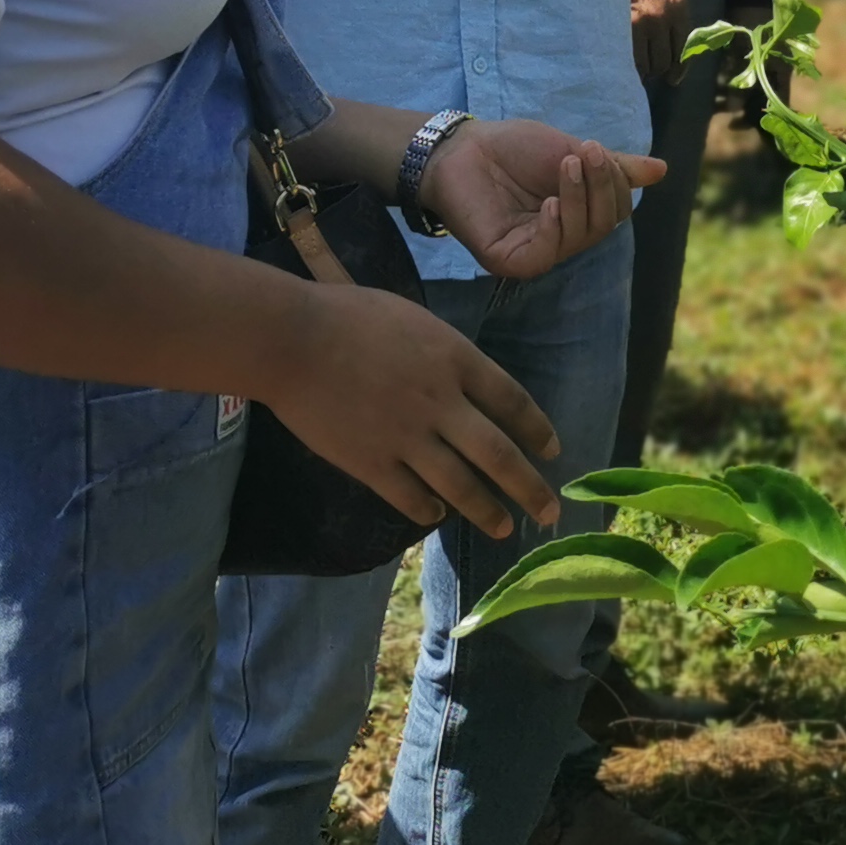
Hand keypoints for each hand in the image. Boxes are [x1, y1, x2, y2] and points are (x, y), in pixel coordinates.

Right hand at [258, 281, 565, 538]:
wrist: (293, 340)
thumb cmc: (349, 315)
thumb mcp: (415, 320)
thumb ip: (446, 354)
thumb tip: (469, 382)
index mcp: (455, 359)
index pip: (513, 402)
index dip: (537, 431)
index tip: (552, 452)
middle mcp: (441, 403)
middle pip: (499, 455)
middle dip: (530, 489)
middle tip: (550, 513)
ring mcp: (407, 437)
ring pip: (460, 487)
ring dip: (487, 512)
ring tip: (504, 529)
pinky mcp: (371, 463)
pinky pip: (411, 498)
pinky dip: (429, 511)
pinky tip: (436, 516)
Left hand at [420, 119, 664, 280]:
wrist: (463, 147)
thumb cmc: (513, 148)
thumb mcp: (570, 150)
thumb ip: (613, 166)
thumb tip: (663, 170)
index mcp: (579, 213)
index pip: (616, 209)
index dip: (614, 182)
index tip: (595, 149)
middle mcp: (562, 237)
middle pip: (604, 225)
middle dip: (601, 186)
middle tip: (585, 152)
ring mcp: (537, 251)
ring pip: (579, 237)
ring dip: (579, 198)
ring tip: (564, 165)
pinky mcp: (510, 261)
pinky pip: (546, 254)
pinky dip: (555, 227)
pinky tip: (550, 204)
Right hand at [629, 0, 691, 85]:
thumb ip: (675, 20)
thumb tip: (674, 59)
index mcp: (679, 6)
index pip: (682, 50)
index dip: (677, 69)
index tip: (672, 79)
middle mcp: (661, 16)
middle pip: (663, 61)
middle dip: (656, 68)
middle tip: (647, 67)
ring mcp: (639, 21)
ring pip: (644, 64)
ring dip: (640, 68)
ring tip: (632, 63)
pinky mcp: (619, 24)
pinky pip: (626, 57)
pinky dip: (625, 65)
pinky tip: (622, 62)